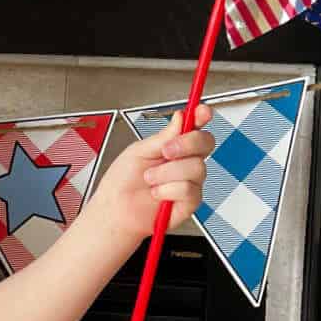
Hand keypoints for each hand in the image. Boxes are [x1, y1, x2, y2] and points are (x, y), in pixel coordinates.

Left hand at [87, 105, 214, 242]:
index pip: (194, 128)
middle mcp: (185, 162)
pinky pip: (188, 189)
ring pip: (196, 167)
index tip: (202, 111)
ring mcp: (190, 181)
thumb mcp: (139, 151)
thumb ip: (163, 137)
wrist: (115, 209)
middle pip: (205, 143)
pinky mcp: (190, 201)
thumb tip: (180, 118)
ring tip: (150, 180)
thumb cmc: (123, 181)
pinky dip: (166, 190)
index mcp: (172, 146)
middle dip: (186, 144)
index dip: (201, 117)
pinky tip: (157, 194)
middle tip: (165, 151)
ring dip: (165, 173)